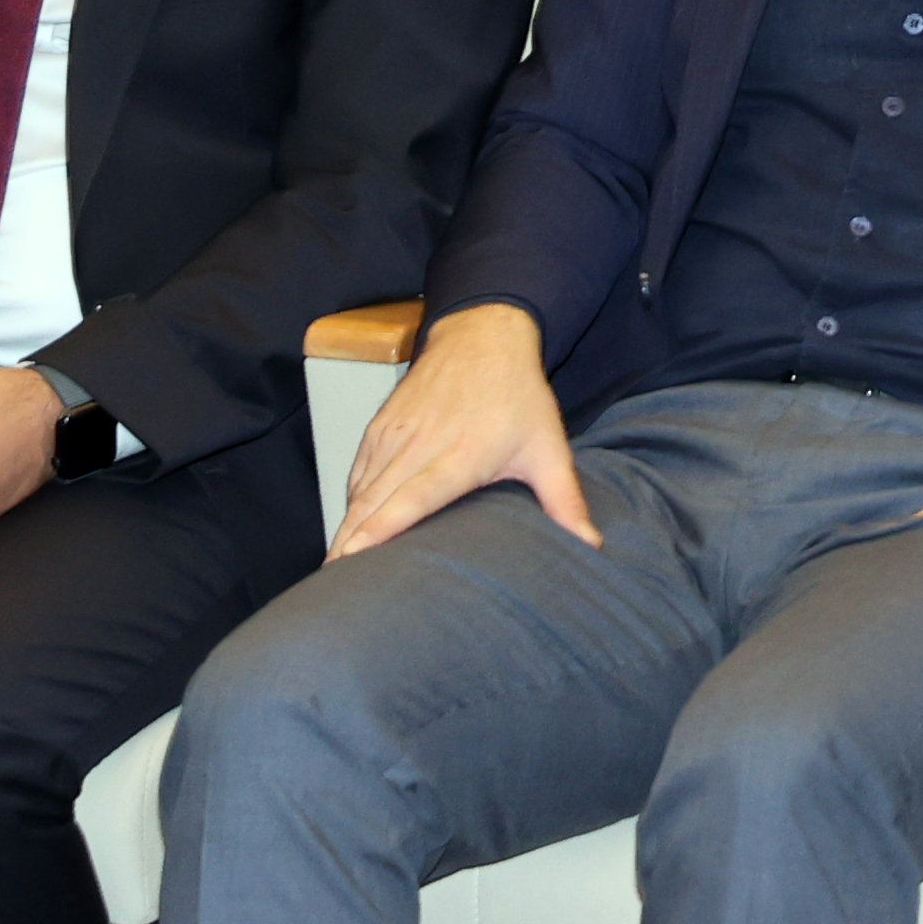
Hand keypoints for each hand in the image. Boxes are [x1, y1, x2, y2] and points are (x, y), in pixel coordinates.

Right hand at [331, 299, 597, 559]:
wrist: (484, 334)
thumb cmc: (518, 395)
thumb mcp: (549, 447)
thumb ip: (566, 501)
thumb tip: (591, 546)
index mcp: (460, 454)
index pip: (412, 497)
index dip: (379, 529)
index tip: (350, 559)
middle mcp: (420, 444)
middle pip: (374, 502)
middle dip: (348, 546)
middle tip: (331, 590)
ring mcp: (394, 433)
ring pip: (359, 490)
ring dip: (344, 529)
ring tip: (333, 572)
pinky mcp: (379, 426)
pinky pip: (356, 472)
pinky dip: (349, 503)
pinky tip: (347, 531)